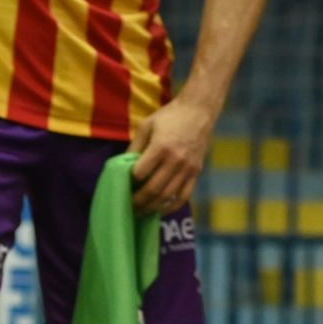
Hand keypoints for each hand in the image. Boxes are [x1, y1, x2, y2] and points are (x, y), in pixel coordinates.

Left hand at [128, 97, 214, 214]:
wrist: (199, 111)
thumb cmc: (170, 116)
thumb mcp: (147, 125)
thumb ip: (135, 146)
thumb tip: (122, 167)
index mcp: (161, 147)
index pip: (140, 173)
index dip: (130, 182)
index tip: (123, 186)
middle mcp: (175, 160)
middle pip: (153, 189)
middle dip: (138, 201)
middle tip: (129, 207)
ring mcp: (187, 169)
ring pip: (167, 196)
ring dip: (151, 208)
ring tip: (140, 212)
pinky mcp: (196, 173)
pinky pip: (183, 196)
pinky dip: (171, 207)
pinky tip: (160, 211)